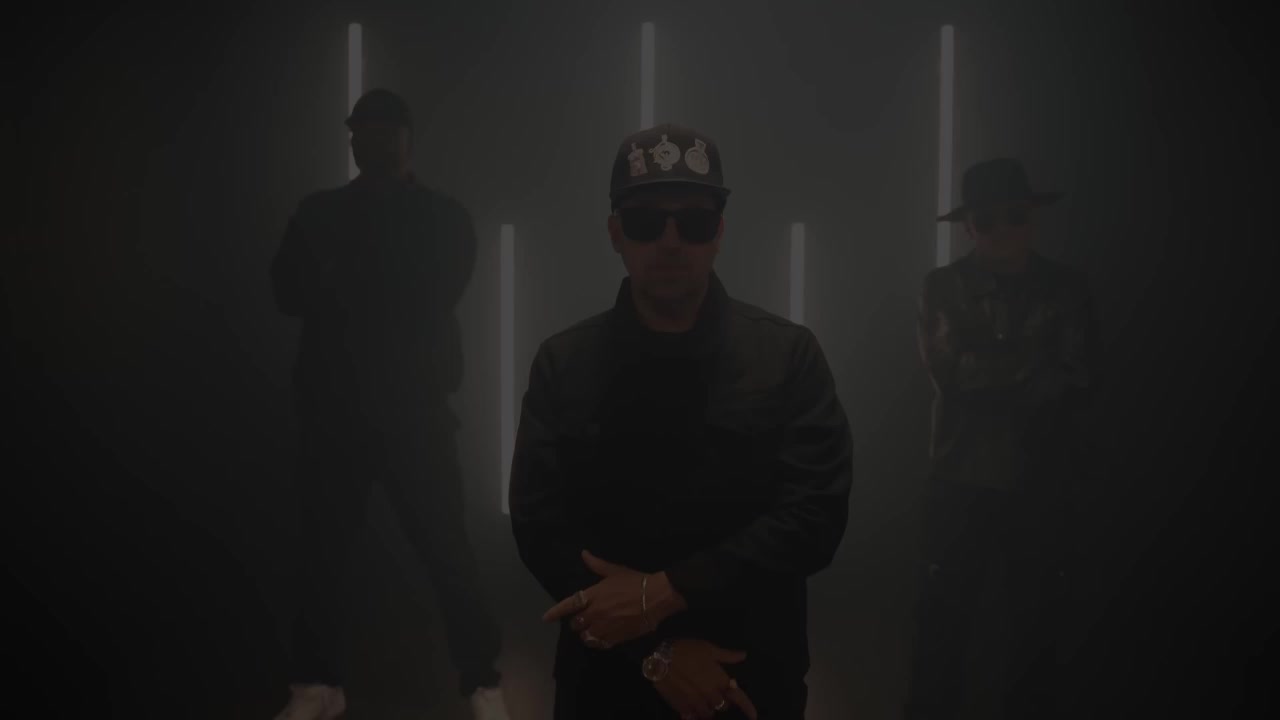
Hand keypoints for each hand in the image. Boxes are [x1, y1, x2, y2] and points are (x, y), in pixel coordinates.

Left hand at [542, 551, 685, 648]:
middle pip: (576, 623)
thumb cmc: (635, 581)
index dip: (555, 612)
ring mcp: (605, 627)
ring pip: (586, 636)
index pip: (568, 605)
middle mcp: (595, 613)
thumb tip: (583, 553)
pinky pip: (600, 644)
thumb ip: (596, 565)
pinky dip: (598, 642)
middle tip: (583, 618)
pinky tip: (601, 638)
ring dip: (586, 633)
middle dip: (577, 621)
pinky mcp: (616, 638)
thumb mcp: (615, 571)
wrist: (656, 597)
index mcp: (593, 595)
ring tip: (591, 630)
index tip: (545, 618)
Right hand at [654, 639, 756, 719]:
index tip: (754, 716)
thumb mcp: (708, 648)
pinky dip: (694, 714)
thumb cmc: (686, 650)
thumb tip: (743, 655)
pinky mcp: (682, 708)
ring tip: (702, 701)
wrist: (659, 658)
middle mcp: (710, 695)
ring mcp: (696, 704)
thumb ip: (727, 655)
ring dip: (708, 709)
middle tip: (715, 694)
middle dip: (722, 702)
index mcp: (719, 680)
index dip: (748, 708)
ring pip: (708, 714)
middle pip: (723, 707)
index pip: (738, 697)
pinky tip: (689, 709)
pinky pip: (692, 717)